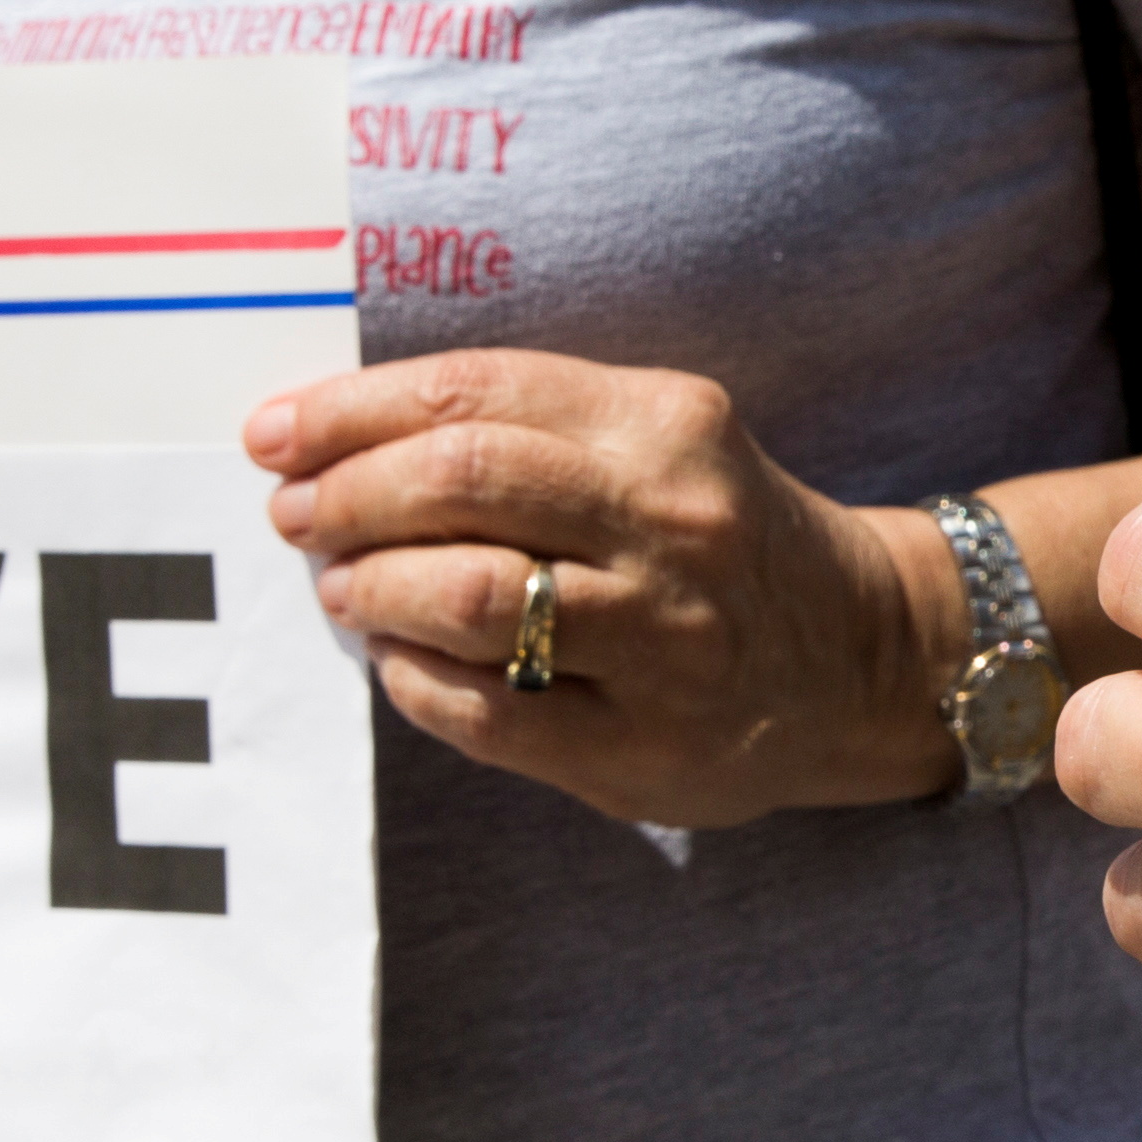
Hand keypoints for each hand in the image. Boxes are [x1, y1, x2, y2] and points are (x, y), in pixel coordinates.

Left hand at [251, 354, 952, 828]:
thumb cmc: (723, 538)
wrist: (862, 657)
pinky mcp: (640, 747)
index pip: (473, 394)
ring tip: (345, 588)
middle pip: (459, 483)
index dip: (351, 411)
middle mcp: (669, 524)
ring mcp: (661, 642)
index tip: (279, 433)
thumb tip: (342, 443)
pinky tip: (399, 660)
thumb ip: (529, 431)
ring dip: (369, 590)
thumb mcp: (657, 443)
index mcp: (664, 426)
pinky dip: (412, 679)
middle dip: (347, 496)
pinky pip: (485, 710)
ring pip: (467, 598)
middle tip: (299, 514)